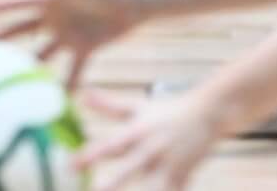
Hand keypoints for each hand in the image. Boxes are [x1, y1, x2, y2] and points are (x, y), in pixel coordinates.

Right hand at [0, 0, 149, 89]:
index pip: (19, 2)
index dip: (0, 7)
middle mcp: (55, 15)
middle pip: (23, 29)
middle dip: (4, 39)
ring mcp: (69, 32)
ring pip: (43, 53)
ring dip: (31, 66)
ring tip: (13, 84)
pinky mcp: (86, 46)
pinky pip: (73, 69)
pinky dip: (68, 84)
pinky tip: (59, 101)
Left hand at [76, 86, 226, 190]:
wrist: (207, 115)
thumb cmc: (167, 111)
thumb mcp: (138, 107)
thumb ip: (109, 105)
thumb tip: (83, 95)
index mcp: (138, 132)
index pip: (111, 145)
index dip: (90, 155)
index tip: (70, 165)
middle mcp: (152, 150)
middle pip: (129, 169)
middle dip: (112, 184)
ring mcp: (168, 166)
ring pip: (152, 189)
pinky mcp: (181, 178)